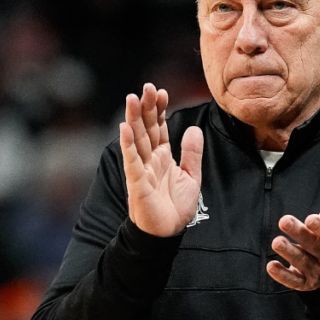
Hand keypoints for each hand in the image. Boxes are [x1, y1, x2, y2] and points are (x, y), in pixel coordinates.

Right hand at [120, 83, 203, 236]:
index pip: (160, 127)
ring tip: (132, 98)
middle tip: (146, 86)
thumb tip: (194, 129)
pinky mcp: (137, 182)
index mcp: (163, 156)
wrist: (167, 233)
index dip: (160, 110)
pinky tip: (125, 128)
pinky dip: (128, 145)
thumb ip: (192, 153)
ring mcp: (142, 169)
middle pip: (147, 128)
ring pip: (137, 139)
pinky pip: (132, 161)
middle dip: (146, 107)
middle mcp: (150, 159)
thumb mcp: (192, 177)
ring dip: (134, 118)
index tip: (161, 92)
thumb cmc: (175, 208)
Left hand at [267, 158, 319, 290]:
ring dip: (290, 253)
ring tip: (276, 241)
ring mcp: (317, 270)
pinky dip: (283, 276)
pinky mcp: (305, 282)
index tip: (311, 218)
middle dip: (300, 234)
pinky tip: (271, 266)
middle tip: (284, 220)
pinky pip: (294, 281)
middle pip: (315, 246)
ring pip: (304, 263)